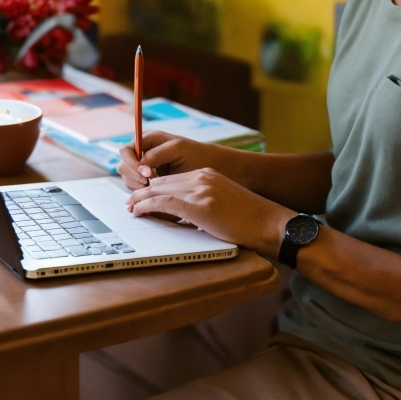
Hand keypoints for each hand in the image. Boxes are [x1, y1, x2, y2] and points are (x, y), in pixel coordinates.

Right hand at [117, 130, 223, 190]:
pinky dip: (145, 194)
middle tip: (149, 185)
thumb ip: (158, 154)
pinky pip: (139, 189)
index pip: (126, 151)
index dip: (132, 163)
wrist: (213, 168)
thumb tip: (141, 165)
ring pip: (129, 180)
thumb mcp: (179, 149)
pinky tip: (159, 196)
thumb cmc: (198, 154)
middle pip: (123, 166)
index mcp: (148, 140)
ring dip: (139, 187)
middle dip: (133, 177)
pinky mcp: (151, 182)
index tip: (146, 175)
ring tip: (158, 191)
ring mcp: (145, 169)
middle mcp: (143, 153)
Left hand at [126, 167, 291, 256]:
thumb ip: (205, 203)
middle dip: (144, 191)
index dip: (155, 187)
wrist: (270, 224)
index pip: (173, 178)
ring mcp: (200, 189)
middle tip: (131, 201)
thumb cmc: (251, 220)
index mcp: (209, 175)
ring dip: (141, 198)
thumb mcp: (224, 203)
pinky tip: (138, 211)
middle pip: (163, 181)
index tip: (144, 196)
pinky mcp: (199, 205)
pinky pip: (164, 203)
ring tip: (130, 207)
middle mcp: (202, 177)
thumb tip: (187, 215)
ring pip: (159, 189)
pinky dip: (147, 206)